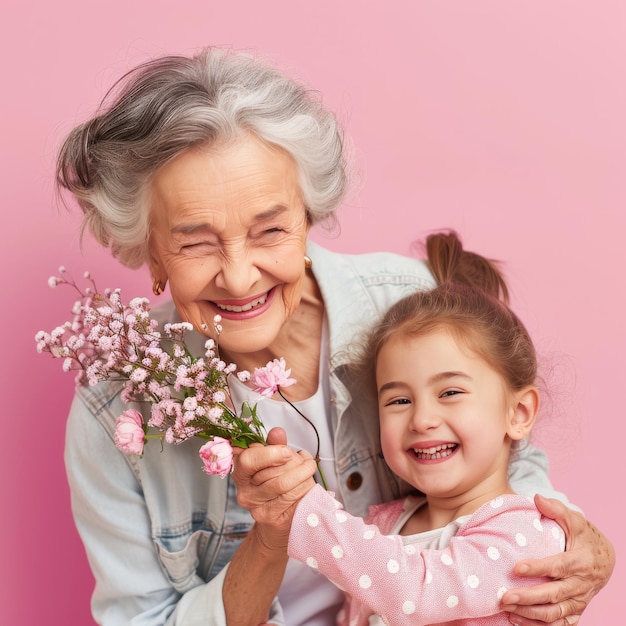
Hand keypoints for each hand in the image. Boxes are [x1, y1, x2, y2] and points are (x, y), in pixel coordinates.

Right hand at [232, 427, 316, 546]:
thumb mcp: (270, 461)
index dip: (271, 454)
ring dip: (304, 473)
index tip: (287, 451)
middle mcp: (245, 492)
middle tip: (302, 459)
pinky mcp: (272, 519)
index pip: (248, 460)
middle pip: (274, 473)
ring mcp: (257, 508)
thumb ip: (273, 445)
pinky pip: (294, 498)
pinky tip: (308, 480)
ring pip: (285, 485)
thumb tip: (277, 432)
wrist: (274, 522)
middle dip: (295, 463)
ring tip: (308, 467)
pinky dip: (306, 486)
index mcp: (240, 473)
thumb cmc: (272, 484)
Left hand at [501, 494, 614, 624]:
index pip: (558, 566)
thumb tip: (536, 497)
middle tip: (505, 597)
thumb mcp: (574, 520)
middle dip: (528, 597)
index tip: (516, 567)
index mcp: (581, 561)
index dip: (538, 568)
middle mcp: (581, 585)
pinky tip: (516, 621)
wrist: (605, 559)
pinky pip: (559, 624)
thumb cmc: (584, 537)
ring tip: (507, 610)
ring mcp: (579, 601)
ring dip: (530, 615)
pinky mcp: (575, 611)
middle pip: (554, 595)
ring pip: (555, 613)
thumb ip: (556, 509)